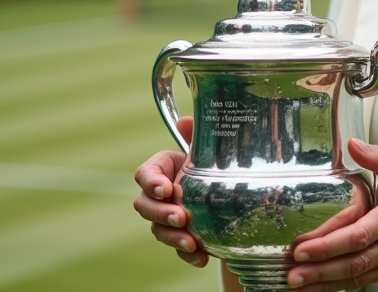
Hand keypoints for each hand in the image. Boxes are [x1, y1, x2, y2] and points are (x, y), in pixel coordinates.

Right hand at [133, 117, 209, 268]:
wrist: (233, 191)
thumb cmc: (214, 163)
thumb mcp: (207, 149)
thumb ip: (196, 135)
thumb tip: (186, 121)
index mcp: (161, 168)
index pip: (144, 174)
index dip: (151, 183)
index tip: (166, 189)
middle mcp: (159, 194)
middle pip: (145, 205)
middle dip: (160, 213)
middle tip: (180, 217)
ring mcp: (166, 217)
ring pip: (158, 230)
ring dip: (172, 237)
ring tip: (190, 242)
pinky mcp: (180, 236)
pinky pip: (177, 249)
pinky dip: (188, 255)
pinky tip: (201, 258)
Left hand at [286, 139, 377, 290]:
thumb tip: (354, 145)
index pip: (358, 234)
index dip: (329, 243)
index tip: (303, 246)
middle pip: (352, 262)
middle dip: (318, 269)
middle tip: (292, 271)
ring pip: (355, 277)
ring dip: (323, 282)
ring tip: (297, 283)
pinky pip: (362, 282)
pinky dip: (338, 286)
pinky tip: (319, 286)